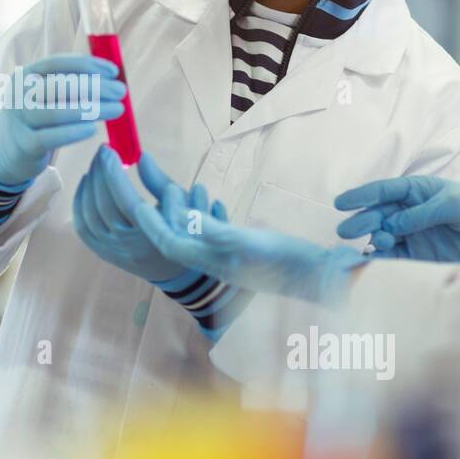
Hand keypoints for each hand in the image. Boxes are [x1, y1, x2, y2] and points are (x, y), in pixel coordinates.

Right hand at [0, 54, 126, 186]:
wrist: (4, 150)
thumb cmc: (36, 117)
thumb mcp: (44, 94)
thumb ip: (70, 83)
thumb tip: (111, 77)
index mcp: (26, 75)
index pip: (57, 63)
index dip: (87, 65)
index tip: (113, 71)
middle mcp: (19, 94)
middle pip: (60, 86)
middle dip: (96, 87)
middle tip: (121, 92)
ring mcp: (20, 120)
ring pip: (57, 112)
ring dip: (92, 109)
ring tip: (117, 109)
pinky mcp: (24, 145)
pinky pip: (52, 137)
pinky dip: (74, 132)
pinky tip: (93, 129)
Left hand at [73, 146, 225, 283]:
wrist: (177, 267)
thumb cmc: (182, 229)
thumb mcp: (181, 204)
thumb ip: (159, 181)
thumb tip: (141, 156)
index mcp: (152, 234)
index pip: (125, 200)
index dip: (113, 173)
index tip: (109, 150)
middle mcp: (129, 246)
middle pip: (103, 206)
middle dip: (99, 174)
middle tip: (101, 151)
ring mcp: (113, 252)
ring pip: (89, 216)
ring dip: (88, 186)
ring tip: (95, 165)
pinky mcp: (103, 254)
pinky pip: (83, 228)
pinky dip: (79, 204)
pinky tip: (85, 184)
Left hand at [111, 156, 364, 303]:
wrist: (322, 278)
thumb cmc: (290, 263)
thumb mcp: (252, 244)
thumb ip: (220, 233)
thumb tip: (190, 220)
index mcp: (211, 261)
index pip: (168, 243)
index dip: (150, 222)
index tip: (136, 200)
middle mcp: (214, 260)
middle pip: (177, 233)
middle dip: (163, 208)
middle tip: (156, 180)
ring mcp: (227, 256)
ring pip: (194, 230)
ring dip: (183, 207)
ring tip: (176, 183)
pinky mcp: (241, 250)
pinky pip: (213, 229)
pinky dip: (206, 211)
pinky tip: (209, 196)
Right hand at [334, 175, 459, 265]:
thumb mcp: (451, 204)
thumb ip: (419, 214)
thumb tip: (391, 223)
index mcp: (418, 191)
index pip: (384, 191)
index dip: (362, 196)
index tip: (341, 203)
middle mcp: (411, 211)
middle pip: (380, 214)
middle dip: (363, 220)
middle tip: (346, 231)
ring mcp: (414, 232)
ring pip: (384, 235)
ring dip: (375, 238)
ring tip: (377, 242)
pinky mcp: (420, 254)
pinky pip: (396, 256)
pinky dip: (384, 258)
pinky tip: (376, 259)